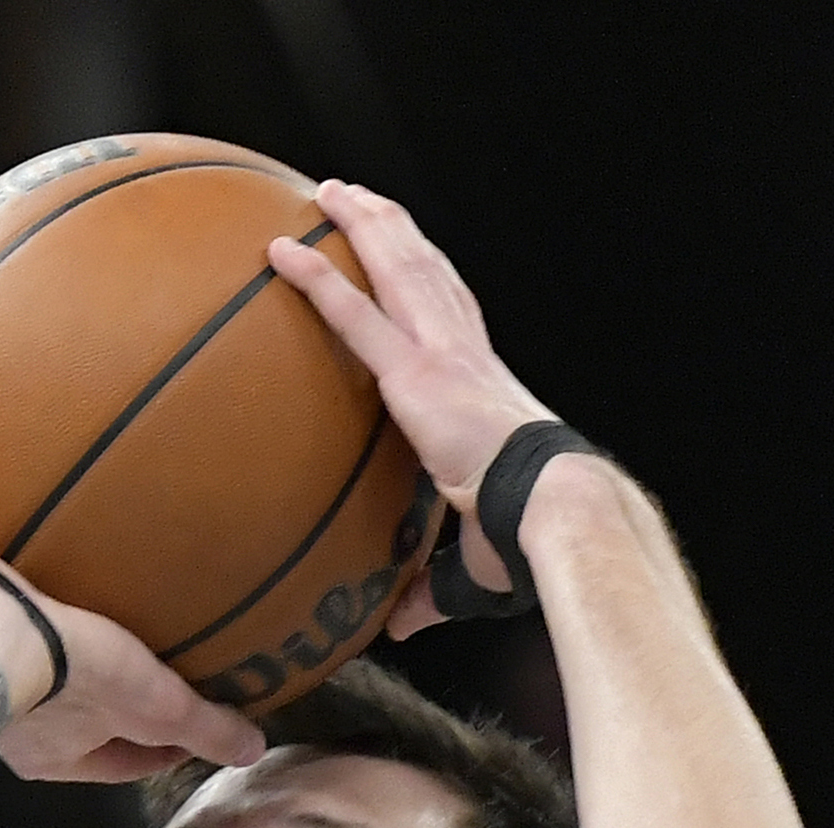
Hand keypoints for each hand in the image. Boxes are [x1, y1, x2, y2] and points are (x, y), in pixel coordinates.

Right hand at [0, 557, 263, 783]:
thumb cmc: (69, 674)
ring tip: (79, 628)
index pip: (120, 762)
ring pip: (23, 680)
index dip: (157, 749)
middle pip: (71, 723)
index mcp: (56, 758)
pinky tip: (15, 588)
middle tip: (134, 676)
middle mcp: (9, 732)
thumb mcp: (154, 705)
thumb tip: (250, 750)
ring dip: (51, 662)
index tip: (184, 732)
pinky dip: (4, 618)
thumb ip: (201, 726)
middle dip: (101, 705)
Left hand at [268, 181, 561, 636]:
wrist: (554, 510)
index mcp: (484, 388)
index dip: (433, 283)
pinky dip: (316, 279)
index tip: (411, 256)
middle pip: (426, 273)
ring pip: (398, 268)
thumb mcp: (474, 566)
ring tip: (331, 192)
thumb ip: (431, 591)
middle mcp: (466, 356)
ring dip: (363, 225)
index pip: (456, 319)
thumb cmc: (528, 540)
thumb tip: (398, 629)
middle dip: (395, 230)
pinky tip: (280, 251)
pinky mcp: (416, 373)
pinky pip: (354, 315)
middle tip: (359, 199)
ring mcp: (442, 355)